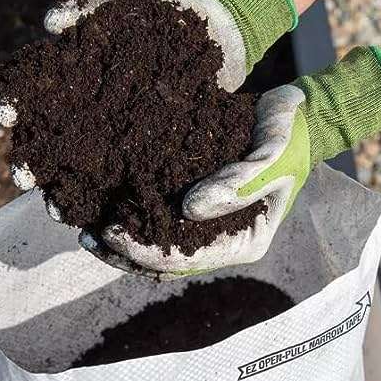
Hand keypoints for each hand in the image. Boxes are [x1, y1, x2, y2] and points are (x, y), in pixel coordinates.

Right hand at [0, 0, 297, 189]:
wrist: (223, 39)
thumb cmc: (171, 12)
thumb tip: (49, 24)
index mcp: (73, 74)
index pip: (30, 94)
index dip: (13, 106)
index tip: (7, 118)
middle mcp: (86, 112)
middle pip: (45, 143)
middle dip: (29, 162)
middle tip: (24, 178)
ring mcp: (113, 139)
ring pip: (76, 173)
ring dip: (60, 193)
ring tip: (56, 210)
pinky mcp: (144, 159)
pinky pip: (120, 186)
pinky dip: (106, 204)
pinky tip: (99, 220)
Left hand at [82, 43, 380, 278]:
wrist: (296, 117)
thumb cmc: (291, 138)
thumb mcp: (273, 158)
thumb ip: (237, 184)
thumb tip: (188, 209)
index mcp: (243, 244)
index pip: (187, 261)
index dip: (147, 253)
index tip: (113, 234)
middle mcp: (221, 242)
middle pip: (165, 263)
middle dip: (125, 255)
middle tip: (88, 238)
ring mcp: (207, 226)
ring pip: (156, 246)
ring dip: (121, 244)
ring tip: (84, 230)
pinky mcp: (194, 204)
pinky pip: (157, 218)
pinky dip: (131, 215)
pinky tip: (100, 206)